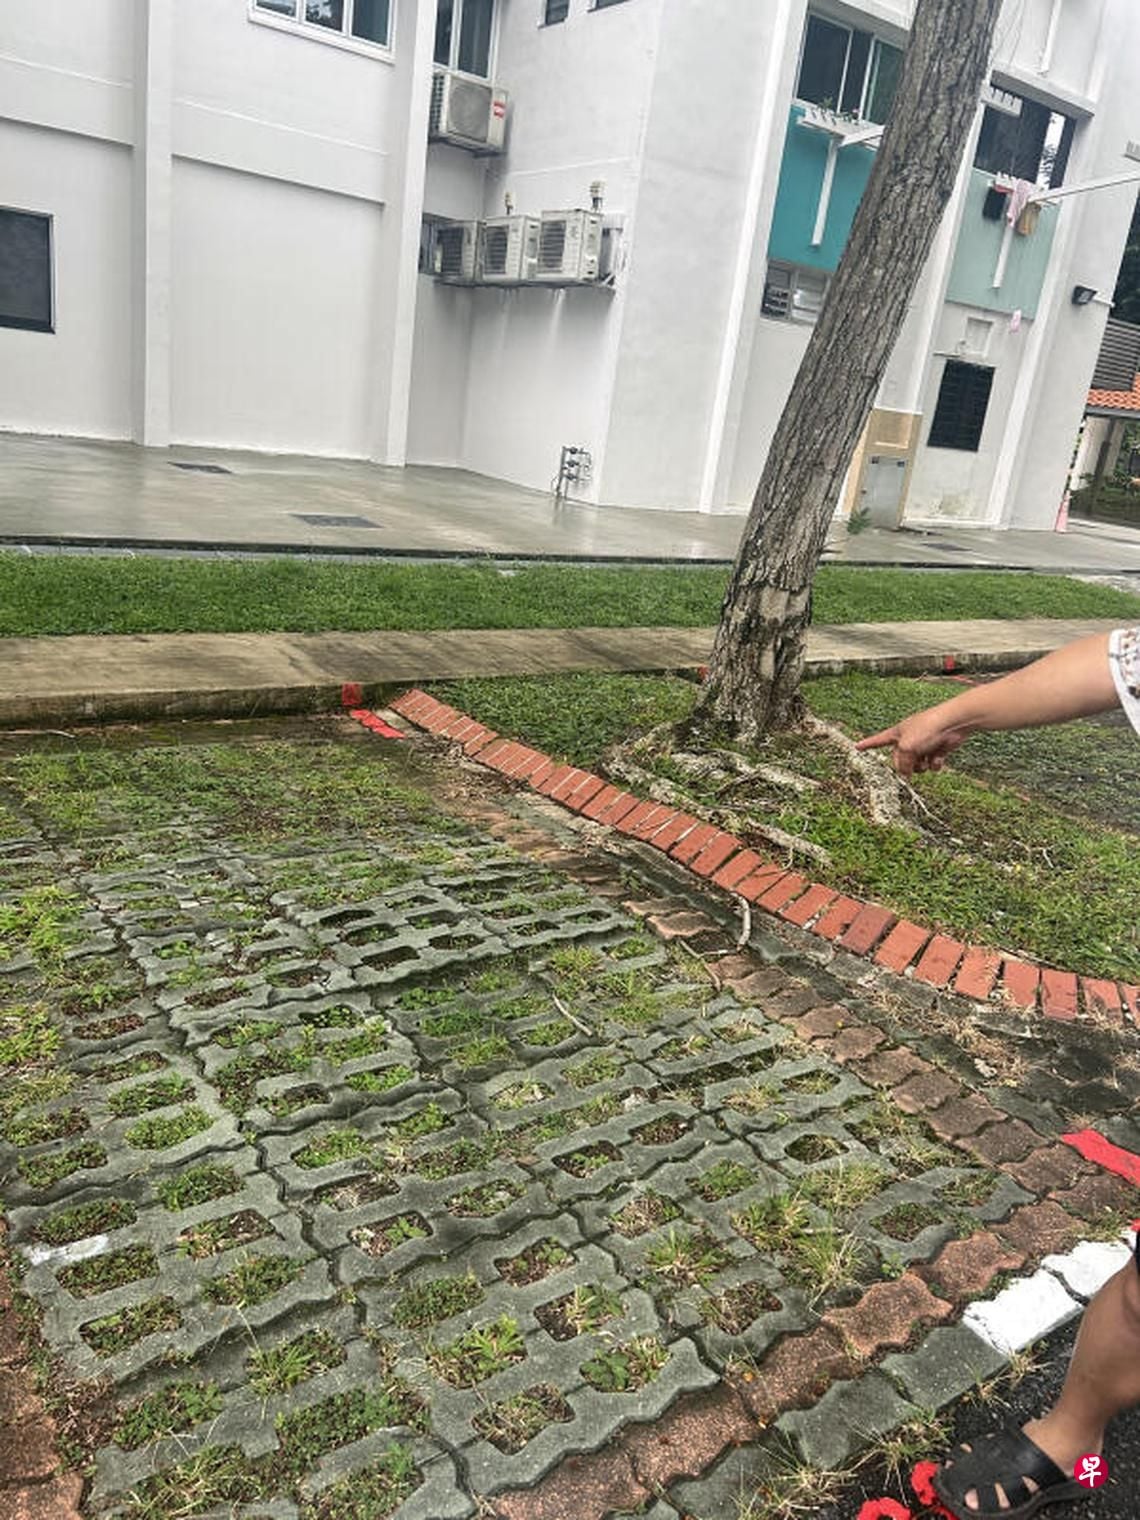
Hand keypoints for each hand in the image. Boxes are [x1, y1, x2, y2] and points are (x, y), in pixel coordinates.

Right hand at [855, 711, 971, 776]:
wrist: (952, 723)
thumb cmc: (927, 729)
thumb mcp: (907, 747)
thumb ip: (902, 763)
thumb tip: (905, 774)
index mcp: (897, 733)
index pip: (878, 740)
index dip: (867, 744)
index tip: (857, 747)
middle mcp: (909, 739)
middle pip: (900, 759)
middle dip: (906, 765)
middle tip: (911, 766)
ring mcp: (924, 744)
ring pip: (917, 765)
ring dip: (921, 767)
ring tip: (927, 761)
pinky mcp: (937, 749)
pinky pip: (932, 764)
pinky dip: (935, 764)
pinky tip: (939, 757)